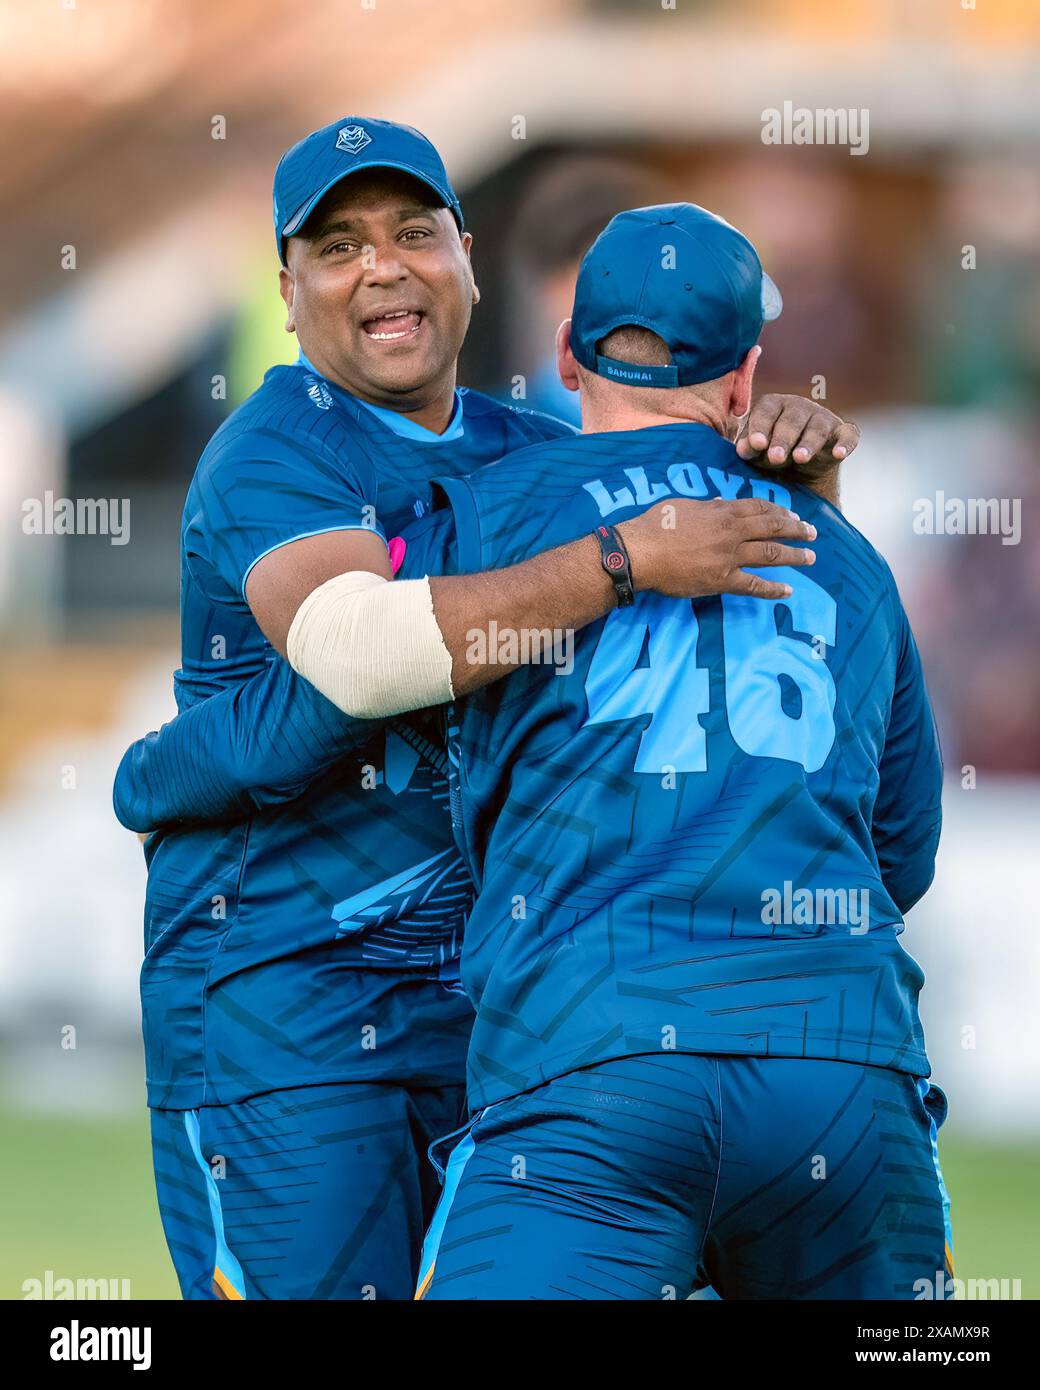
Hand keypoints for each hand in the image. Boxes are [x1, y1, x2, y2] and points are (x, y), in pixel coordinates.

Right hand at [619, 497, 815, 600]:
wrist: (640, 553)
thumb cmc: (655, 526)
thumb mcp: (682, 505)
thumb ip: (706, 505)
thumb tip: (720, 501)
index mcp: (722, 511)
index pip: (759, 508)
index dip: (779, 511)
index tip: (792, 515)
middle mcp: (732, 531)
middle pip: (773, 528)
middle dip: (796, 530)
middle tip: (812, 533)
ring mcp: (729, 556)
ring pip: (770, 554)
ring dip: (794, 556)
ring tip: (810, 558)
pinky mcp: (722, 580)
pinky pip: (753, 585)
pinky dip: (772, 589)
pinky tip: (787, 591)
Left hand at [735, 395, 858, 477]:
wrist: (800, 472)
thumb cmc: (771, 454)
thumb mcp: (756, 454)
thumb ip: (749, 449)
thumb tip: (743, 448)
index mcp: (773, 406)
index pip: (766, 411)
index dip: (761, 427)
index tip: (756, 444)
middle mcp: (799, 407)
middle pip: (791, 421)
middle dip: (783, 439)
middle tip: (775, 457)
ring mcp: (823, 418)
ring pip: (816, 428)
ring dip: (808, 443)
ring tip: (799, 458)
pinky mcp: (843, 433)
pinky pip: (848, 436)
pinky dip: (845, 444)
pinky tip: (839, 454)